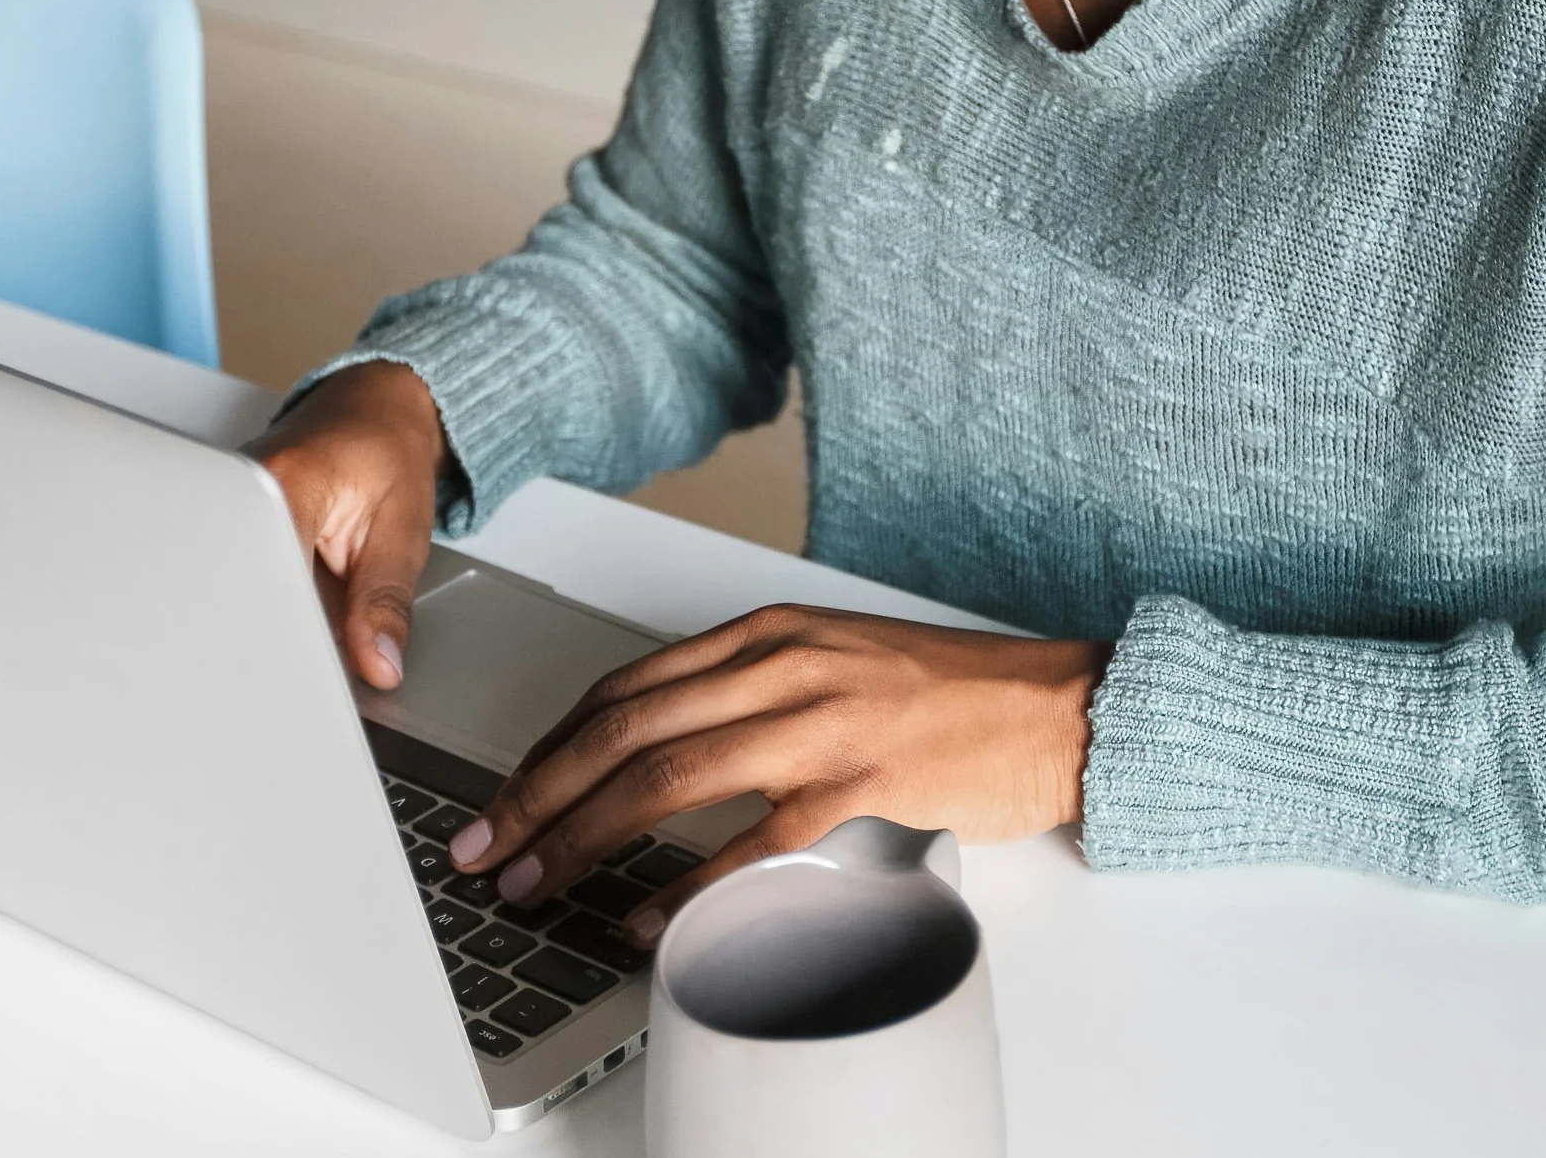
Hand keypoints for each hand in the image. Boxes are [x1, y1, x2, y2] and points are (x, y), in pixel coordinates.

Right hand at [242, 361, 447, 688]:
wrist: (376, 408)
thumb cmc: (390, 451)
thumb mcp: (405, 529)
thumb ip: (386, 601)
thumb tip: (378, 664)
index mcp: (287, 481)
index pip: (268, 579)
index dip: (290, 638)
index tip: (310, 676)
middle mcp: (240, 487)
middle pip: (237, 589)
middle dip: (275, 637)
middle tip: (305, 664)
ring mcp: (223, 500)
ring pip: (234, 586)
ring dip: (268, 618)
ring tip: (299, 622)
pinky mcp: (222, 516)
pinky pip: (237, 573)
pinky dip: (265, 600)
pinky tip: (286, 605)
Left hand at [445, 604, 1109, 943]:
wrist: (1056, 706)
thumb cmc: (949, 694)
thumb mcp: (831, 664)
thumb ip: (747, 692)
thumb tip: (652, 750)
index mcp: (767, 632)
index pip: (625, 686)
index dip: (551, 746)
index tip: (506, 797)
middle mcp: (782, 663)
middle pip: (625, 726)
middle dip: (539, 791)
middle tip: (489, 846)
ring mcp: (822, 717)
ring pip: (668, 773)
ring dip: (586, 834)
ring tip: (538, 880)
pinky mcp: (864, 777)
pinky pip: (754, 836)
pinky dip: (687, 882)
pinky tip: (644, 915)